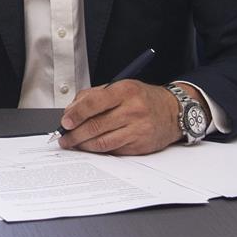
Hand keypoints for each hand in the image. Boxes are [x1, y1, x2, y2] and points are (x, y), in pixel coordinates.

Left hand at [54, 80, 186, 154]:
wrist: (172, 111)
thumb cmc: (143, 98)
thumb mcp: (119, 86)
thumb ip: (93, 96)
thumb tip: (71, 111)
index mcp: (125, 91)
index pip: (93, 103)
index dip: (76, 114)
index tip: (65, 122)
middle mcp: (133, 110)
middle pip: (96, 125)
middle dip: (75, 134)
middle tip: (64, 137)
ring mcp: (138, 129)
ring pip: (103, 142)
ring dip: (84, 145)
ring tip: (74, 143)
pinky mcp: (140, 145)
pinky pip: (113, 150)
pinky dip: (98, 150)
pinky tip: (91, 147)